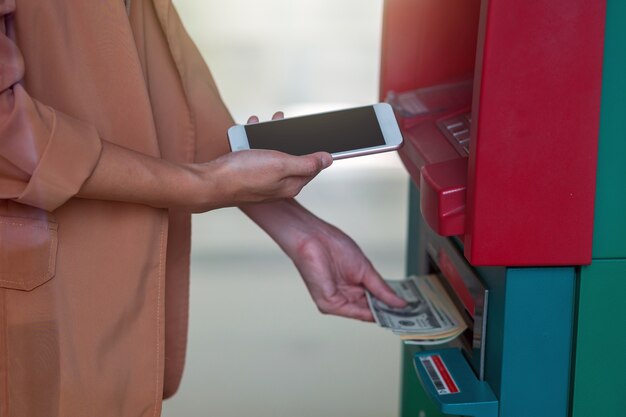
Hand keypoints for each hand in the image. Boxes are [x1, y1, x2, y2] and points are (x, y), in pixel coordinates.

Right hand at [182, 112, 331, 211]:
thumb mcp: (281, 164)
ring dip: (269, 137)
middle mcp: (278, 185)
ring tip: (263, 122)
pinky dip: (253, 142)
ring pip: (272, 154)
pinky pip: (255, 155)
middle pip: (291, 158)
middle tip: (283, 121)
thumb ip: (307, 162)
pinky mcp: (247, 175)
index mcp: (291, 184)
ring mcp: (262, 181)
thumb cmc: (243, 175)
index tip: (316, 134)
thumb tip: (328, 159)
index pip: (313, 167)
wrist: (209, 183)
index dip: (316, 150)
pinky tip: (248, 132)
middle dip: (289, 138)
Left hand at [243, 199, 406, 321]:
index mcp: (352, 287)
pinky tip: (386, 313)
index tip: (410, 311)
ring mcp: (336, 301)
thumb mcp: (365, 269)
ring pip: (364, 314)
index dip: (392, 306)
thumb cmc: (333, 245)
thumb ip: (381, 289)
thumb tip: (399, 302)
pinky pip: (354, 312)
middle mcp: (344, 297)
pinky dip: (371, 313)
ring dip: (384, 316)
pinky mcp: (328, 303)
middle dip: (390, 314)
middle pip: (371, 310)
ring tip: (405, 318)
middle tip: (412, 319)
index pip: (375, 302)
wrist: (313, 237)